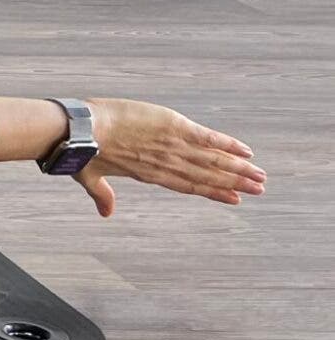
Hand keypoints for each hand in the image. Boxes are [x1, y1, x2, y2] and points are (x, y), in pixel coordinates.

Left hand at [70, 98, 266, 217]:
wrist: (79, 130)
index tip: (234, 200)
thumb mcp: (90, 177)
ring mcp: (172, 145)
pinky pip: (206, 137)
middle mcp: (167, 164)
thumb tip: (106, 213)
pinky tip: (245, 151)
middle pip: (208, 176)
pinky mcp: (172, 126)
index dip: (213, 193)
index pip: (189, 186)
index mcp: (151, 175)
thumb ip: (102, 195)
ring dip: (238, 168)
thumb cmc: (80, 152)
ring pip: (213, 160)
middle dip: (235, 183)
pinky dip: (227, 144)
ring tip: (260, 176)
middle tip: (259, 189)